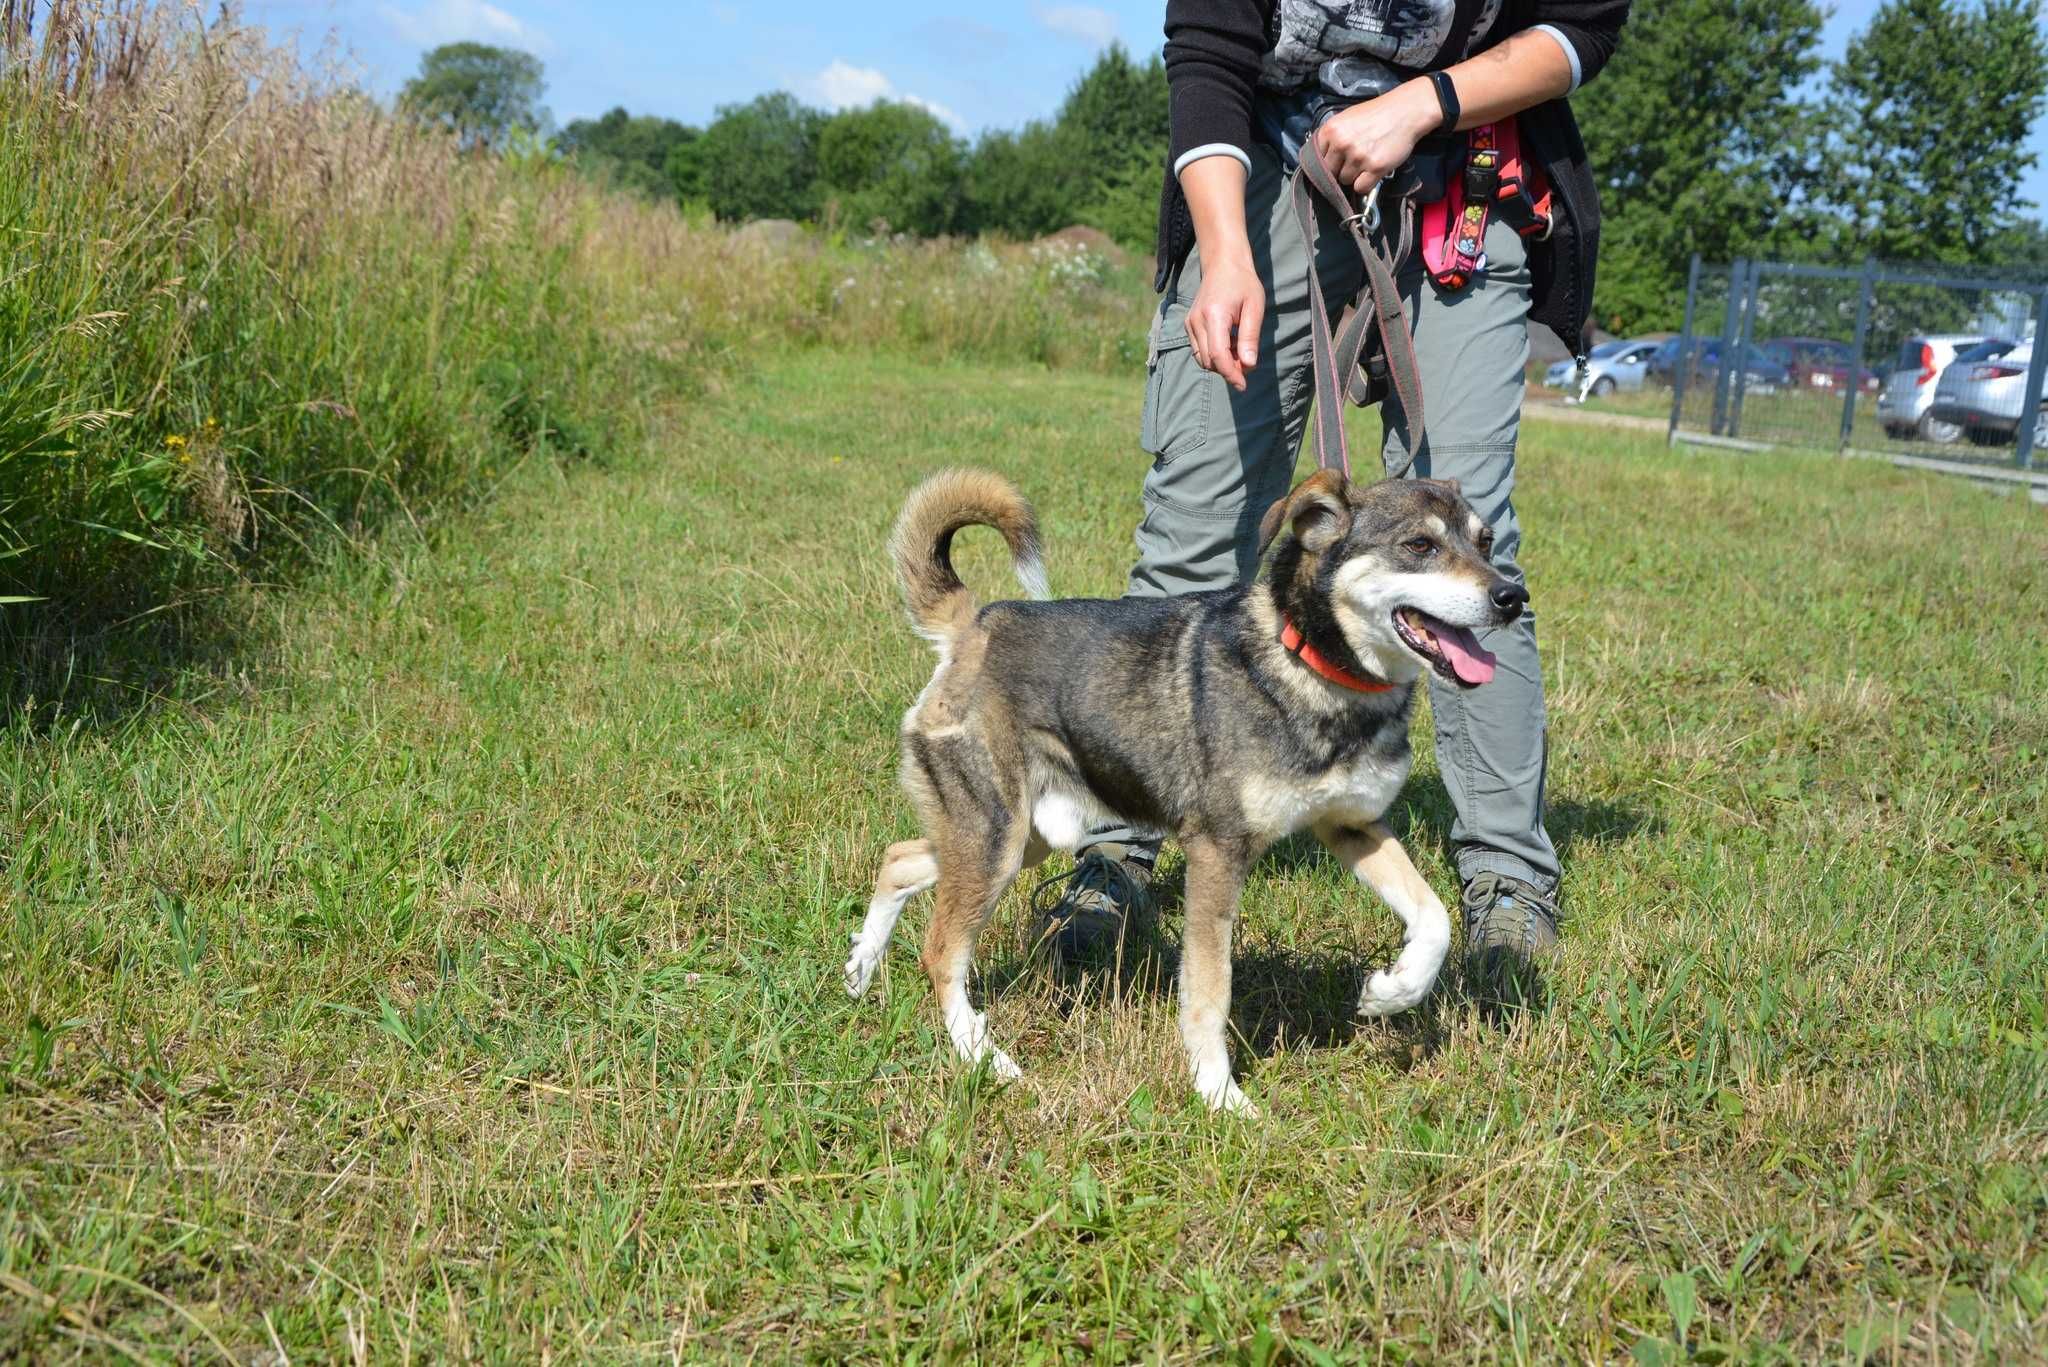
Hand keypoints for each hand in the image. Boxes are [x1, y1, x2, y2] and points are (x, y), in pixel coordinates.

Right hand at [1186, 255, 1264, 391]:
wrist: (1223, 264)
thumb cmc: (1243, 284)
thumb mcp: (1255, 307)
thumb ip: (1250, 337)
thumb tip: (1249, 365)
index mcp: (1214, 315)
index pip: (1218, 355)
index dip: (1231, 373)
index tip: (1243, 385)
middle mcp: (1197, 321)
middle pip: (1209, 361)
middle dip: (1229, 370)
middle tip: (1249, 362)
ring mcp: (1190, 323)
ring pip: (1202, 359)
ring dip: (1221, 363)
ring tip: (1240, 348)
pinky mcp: (1189, 325)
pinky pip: (1199, 351)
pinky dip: (1214, 355)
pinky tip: (1230, 343)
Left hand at [1314, 79, 1441, 198]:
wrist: (1405, 111)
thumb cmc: (1376, 115)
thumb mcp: (1347, 119)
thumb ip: (1332, 137)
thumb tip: (1320, 161)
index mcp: (1330, 130)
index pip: (1317, 160)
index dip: (1328, 162)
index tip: (1338, 161)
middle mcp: (1341, 143)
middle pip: (1330, 173)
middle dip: (1341, 170)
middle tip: (1356, 161)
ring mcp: (1358, 156)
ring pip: (1345, 181)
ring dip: (1355, 176)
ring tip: (1368, 161)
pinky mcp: (1374, 167)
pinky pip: (1361, 187)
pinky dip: (1367, 183)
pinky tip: (1373, 171)